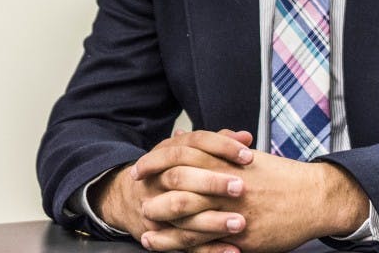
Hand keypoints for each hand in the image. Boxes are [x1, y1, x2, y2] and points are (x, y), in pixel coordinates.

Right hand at [91, 130, 253, 249]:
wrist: (132, 200)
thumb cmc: (168, 174)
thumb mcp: (185, 153)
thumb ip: (216, 145)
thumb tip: (245, 136)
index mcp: (167, 152)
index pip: (193, 142)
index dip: (221, 147)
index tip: (247, 156)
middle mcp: (157, 176)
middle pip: (181, 175)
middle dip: (211, 182)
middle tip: (240, 187)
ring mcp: (154, 204)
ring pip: (180, 208)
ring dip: (212, 219)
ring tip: (240, 223)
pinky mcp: (159, 232)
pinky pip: (183, 242)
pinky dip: (210, 248)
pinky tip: (233, 249)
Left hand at [138, 145, 369, 252]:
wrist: (313, 197)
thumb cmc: (276, 175)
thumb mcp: (241, 154)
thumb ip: (209, 146)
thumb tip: (179, 136)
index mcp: (224, 160)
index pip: (179, 156)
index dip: (154, 163)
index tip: (138, 169)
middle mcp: (225, 183)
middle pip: (177, 184)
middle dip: (154, 192)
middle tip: (137, 198)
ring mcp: (232, 210)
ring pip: (188, 216)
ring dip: (163, 222)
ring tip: (144, 225)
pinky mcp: (241, 235)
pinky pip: (206, 242)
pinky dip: (183, 244)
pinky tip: (168, 246)